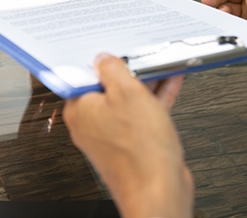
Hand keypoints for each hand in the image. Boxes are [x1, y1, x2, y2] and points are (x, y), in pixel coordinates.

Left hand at [63, 54, 192, 217]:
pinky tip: (167, 86)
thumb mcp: (128, 93)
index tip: (115, 53)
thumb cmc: (140, 152)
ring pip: (125, 101)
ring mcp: (109, 134)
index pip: (84, 75)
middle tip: (141, 59)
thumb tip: (104, 59)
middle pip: (106, 87)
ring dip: (143, 84)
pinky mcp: (127, 143)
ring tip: (158, 68)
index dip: (101, 61)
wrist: (159, 194)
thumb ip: (112, 69)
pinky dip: (151, 101)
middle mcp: (89, 122)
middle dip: (127, 72)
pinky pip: (137, 115)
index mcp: (80, 108)